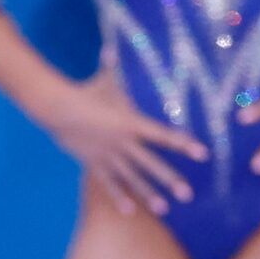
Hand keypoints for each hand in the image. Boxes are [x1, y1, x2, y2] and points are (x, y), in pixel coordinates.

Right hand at [38, 71, 206, 217]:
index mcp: (131, 122)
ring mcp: (109, 156)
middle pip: (151, 164)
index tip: (203, 154)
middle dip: (171, 180)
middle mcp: (123, 143)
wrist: (56, 108)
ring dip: (148, 194)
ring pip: (132, 178)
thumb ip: (114, 67)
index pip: (163, 135)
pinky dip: (118, 197)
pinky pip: (109, 183)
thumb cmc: (84, 92)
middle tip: (188, 195)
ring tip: (164, 209)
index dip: (184, 144)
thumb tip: (113, 47)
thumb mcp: (104, 80)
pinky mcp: (94, 164)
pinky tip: (130, 211)